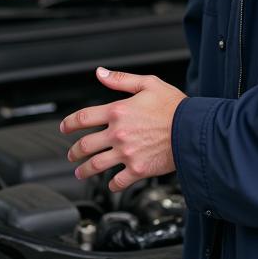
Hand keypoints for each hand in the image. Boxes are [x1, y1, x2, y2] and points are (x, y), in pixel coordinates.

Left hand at [61, 67, 185, 191]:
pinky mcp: (138, 169)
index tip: (65, 127)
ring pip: (97, 165)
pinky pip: (119, 181)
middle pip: (86, 145)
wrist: (193, 131)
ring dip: (84, 170)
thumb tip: (100, 73)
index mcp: (117, 111)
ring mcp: (126, 153)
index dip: (70, 123)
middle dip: (74, 151)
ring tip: (79, 173)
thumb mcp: (148, 83)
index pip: (84, 117)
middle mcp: (118, 133)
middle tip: (70, 154)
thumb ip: (121, 79)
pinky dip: (112, 185)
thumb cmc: (174, 106)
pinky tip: (110, 184)